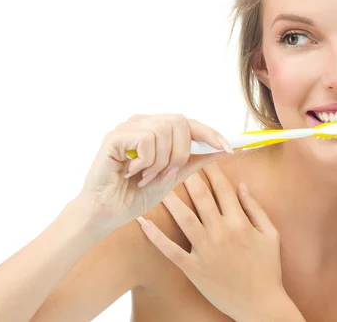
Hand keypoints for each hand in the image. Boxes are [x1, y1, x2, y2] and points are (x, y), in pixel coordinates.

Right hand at [77, 113, 236, 232]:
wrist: (107, 214)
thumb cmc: (135, 195)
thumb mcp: (173, 177)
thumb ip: (196, 160)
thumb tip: (224, 148)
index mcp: (157, 130)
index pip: (190, 123)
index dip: (210, 134)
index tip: (229, 148)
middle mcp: (143, 123)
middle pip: (180, 122)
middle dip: (182, 152)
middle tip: (168, 174)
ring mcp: (128, 127)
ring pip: (164, 131)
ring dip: (162, 161)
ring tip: (147, 176)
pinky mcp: (115, 136)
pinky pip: (146, 139)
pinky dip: (146, 161)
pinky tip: (133, 173)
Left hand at [137, 161, 286, 320]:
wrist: (261, 304)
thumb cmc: (268, 269)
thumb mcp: (270, 234)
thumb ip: (256, 208)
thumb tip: (242, 185)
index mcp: (240, 222)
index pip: (223, 189)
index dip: (212, 170)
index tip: (202, 156)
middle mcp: (221, 232)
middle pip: (201, 197)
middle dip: (188, 176)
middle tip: (175, 160)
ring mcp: (205, 250)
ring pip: (184, 218)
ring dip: (170, 199)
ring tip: (157, 182)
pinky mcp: (193, 268)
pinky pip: (170, 250)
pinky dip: (155, 236)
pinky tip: (143, 222)